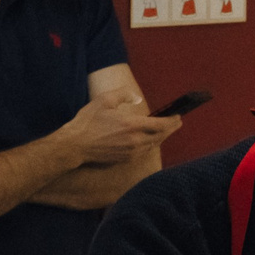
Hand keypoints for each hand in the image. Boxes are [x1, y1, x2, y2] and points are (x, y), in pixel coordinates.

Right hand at [59, 90, 180, 165]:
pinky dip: (151, 144)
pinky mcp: (126, 159)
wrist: (76, 146)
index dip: (172, 121)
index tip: (178, 117)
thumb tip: (137, 99)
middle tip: (177, 123)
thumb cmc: (88, 121)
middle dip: (171, 129)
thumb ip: (123, 95)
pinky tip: (150, 140)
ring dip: (161, 137)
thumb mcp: (104, 100)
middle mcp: (135, 141)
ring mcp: (131, 152)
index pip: (161, 125)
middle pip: (161, 136)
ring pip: (153, 145)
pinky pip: (144, 151)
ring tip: (165, 130)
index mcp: (132, 125)